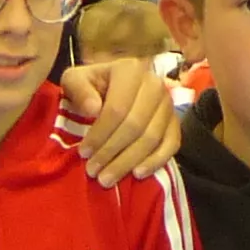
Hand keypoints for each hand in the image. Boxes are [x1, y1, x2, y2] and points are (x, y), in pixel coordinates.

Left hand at [63, 51, 183, 181]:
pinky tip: (137, 174)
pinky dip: (156, 161)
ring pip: (152, 138)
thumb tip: (93, 109)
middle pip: (136, 125)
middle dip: (113, 153)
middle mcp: (154, 84)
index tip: (83, 153)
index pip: (117, 109)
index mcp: (129, 70)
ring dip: (129, 162)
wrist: (108, 88)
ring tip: (108, 179)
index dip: (100, 135)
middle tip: (94, 172)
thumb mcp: (74, 81)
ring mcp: (168, 103)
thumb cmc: (89, 87)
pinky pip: (171, 144)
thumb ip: (78, 90)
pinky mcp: (175, 121)